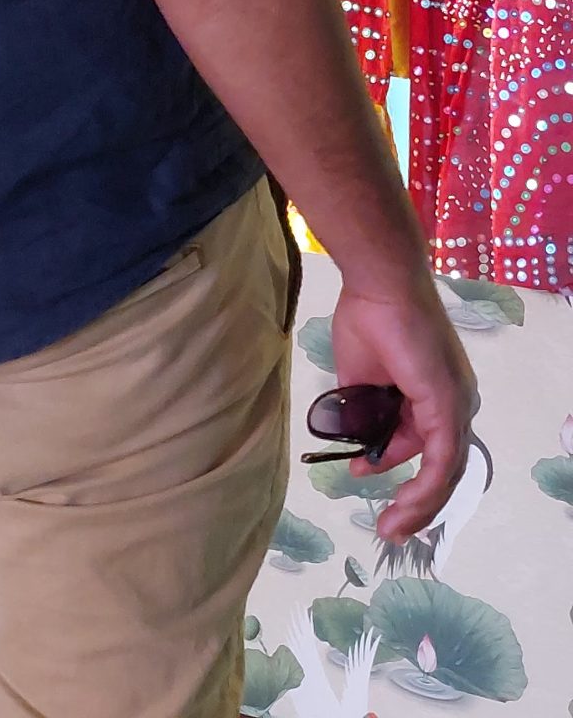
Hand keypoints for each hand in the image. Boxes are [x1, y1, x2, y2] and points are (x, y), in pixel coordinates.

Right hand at [330, 275, 476, 543]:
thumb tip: (356, 436)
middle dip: (416, 500)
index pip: (424, 441)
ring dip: (419, 505)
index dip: (392, 460)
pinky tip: (403, 508)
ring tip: (392, 528)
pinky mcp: (450, 408)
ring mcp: (457, 405)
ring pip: (446, 471)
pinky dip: (425, 490)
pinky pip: (443, 462)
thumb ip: (365, 409)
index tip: (360, 471)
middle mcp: (455, 401)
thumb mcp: (362, 377)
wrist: (378, 285)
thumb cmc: (368, 317)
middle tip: (389, 526)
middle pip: (442, 465)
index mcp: (435, 391)